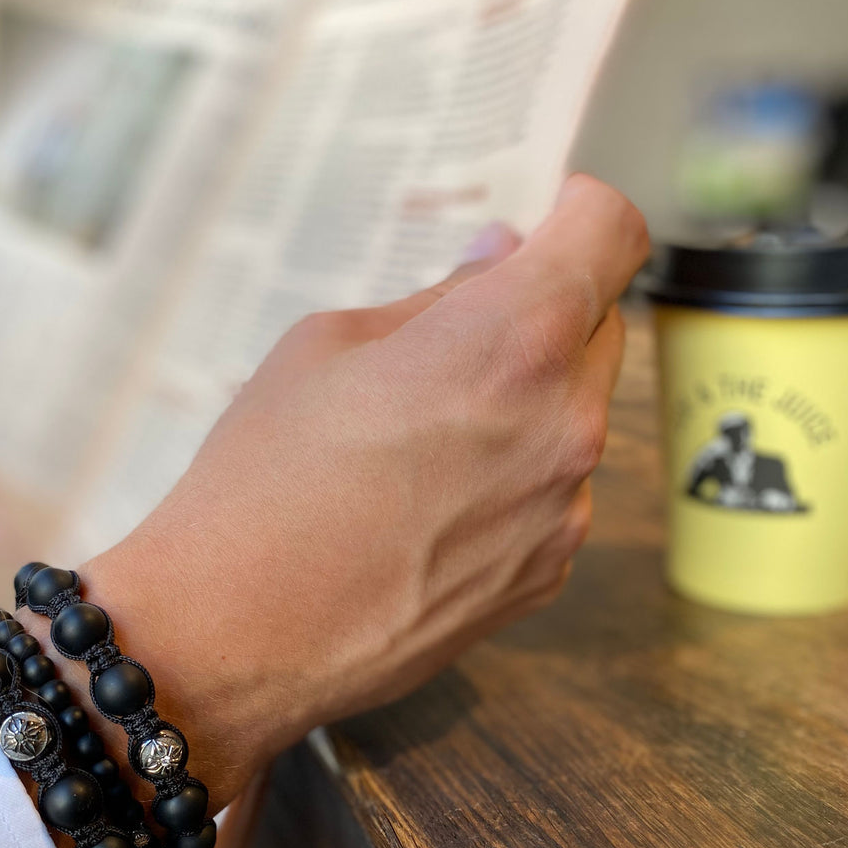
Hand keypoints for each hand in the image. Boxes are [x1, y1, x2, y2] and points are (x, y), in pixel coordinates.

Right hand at [34, 174, 647, 812]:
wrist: (236, 634)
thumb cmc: (262, 480)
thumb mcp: (326, 346)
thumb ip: (437, 299)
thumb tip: (499, 264)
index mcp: (514, 339)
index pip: (612, 231)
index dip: (580, 212)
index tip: (547, 223)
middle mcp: (566, 424)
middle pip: (599, 325)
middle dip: (545, 313)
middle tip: (458, 338)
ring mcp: (565, 512)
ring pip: (575, 417)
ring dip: (528, 404)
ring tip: (425, 443)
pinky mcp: (546, 576)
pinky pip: (554, 495)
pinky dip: (515, 481)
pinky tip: (431, 509)